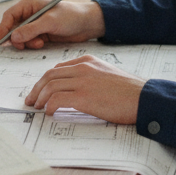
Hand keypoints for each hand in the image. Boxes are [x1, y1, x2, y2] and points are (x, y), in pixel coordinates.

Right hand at [0, 0, 105, 48]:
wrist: (87, 23)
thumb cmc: (71, 16)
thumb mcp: (50, 22)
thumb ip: (30, 30)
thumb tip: (13, 37)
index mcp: (29, 3)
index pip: (9, 16)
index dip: (4, 29)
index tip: (2, 41)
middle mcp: (29, 13)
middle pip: (13, 27)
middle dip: (17, 38)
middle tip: (22, 46)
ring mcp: (35, 23)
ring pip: (20, 36)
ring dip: (26, 42)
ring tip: (39, 43)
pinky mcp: (40, 32)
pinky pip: (29, 40)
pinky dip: (32, 44)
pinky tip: (42, 43)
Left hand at [25, 55, 143, 123]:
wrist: (144, 98)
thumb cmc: (128, 91)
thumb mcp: (106, 75)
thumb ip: (89, 77)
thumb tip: (73, 90)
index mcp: (87, 61)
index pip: (58, 68)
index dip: (45, 80)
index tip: (40, 90)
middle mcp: (83, 68)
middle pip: (49, 75)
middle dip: (37, 89)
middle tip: (32, 100)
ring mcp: (83, 81)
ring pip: (50, 86)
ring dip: (40, 98)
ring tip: (38, 108)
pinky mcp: (84, 96)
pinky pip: (57, 99)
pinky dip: (49, 106)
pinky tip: (49, 113)